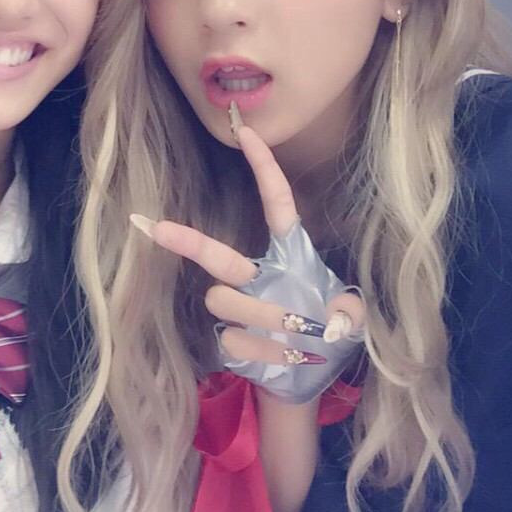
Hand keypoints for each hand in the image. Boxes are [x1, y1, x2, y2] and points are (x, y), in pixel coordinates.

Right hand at [131, 122, 364, 403]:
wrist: (310, 378)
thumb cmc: (331, 335)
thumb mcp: (355, 319)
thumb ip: (349, 311)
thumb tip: (328, 318)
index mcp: (291, 255)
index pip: (277, 206)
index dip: (264, 170)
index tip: (248, 133)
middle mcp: (257, 275)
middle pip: (217, 254)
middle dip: (187, 239)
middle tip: (156, 228)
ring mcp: (237, 307)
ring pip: (223, 300)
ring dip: (259, 316)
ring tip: (294, 336)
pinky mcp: (228, 339)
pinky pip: (231, 337)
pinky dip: (262, 350)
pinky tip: (285, 358)